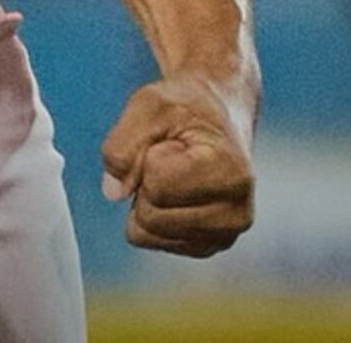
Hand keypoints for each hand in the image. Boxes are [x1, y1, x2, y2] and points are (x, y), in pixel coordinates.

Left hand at [101, 73, 254, 257]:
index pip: (156, 185)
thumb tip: (114, 192)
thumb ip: (123, 143)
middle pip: (149, 216)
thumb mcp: (148, 105)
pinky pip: (152, 241)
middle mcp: (237, 212)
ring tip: (175, 173)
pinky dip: (153, 215)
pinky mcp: (208, 246)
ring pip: (147, 234)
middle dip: (145, 182)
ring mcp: (224, 235)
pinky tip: (176, 192)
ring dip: (148, 200)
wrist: (218, 116)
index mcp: (230, 171)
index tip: (174, 141)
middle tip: (171, 157)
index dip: (149, 157)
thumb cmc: (186, 108)